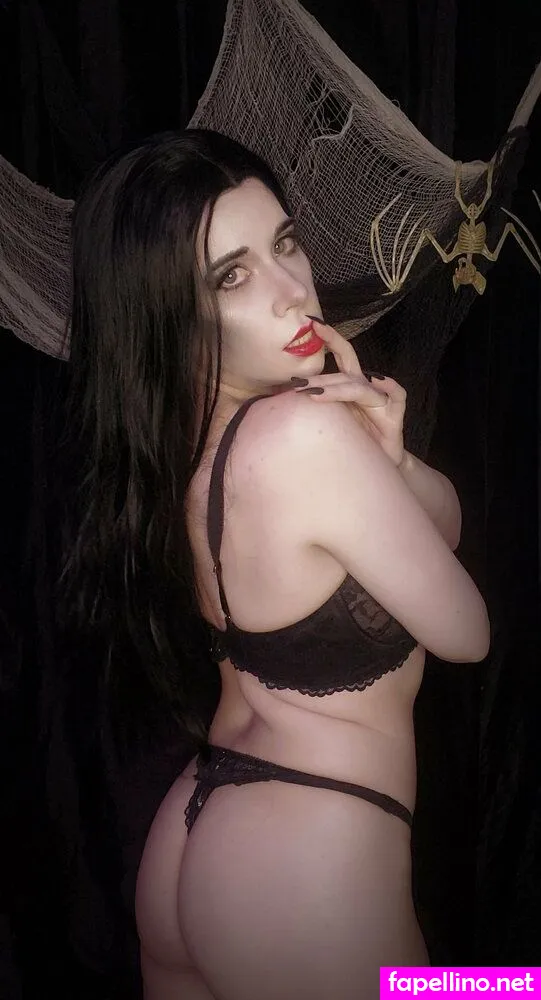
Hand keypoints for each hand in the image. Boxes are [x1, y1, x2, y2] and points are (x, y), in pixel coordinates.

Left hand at [292, 317, 406, 466]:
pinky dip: (388, 386)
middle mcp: (365, 387)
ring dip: (337, 389)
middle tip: (296, 383)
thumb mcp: (329, 422)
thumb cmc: (353, 441)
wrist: (378, 466)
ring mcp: (381, 399)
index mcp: (350, 385)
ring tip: (315, 395)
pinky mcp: (394, 414)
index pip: (339, 355)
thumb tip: (280, 394)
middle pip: (346, 370)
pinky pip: (396, 394)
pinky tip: (375, 381)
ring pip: (359, 386)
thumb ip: (314, 404)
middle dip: (321, 376)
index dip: (328, 338)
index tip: (311, 322)